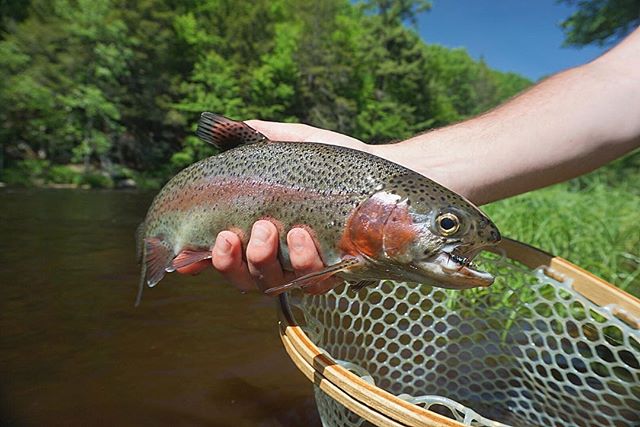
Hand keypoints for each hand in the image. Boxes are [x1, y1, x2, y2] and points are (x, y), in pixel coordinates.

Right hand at [176, 120, 369, 294]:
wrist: (382, 173)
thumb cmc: (336, 161)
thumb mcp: (294, 142)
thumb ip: (259, 136)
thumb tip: (218, 125)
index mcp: (261, 230)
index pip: (222, 254)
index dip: (197, 261)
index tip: (183, 258)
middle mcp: (279, 256)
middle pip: (240, 278)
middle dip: (229, 261)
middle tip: (232, 234)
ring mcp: (305, 268)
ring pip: (270, 283)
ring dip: (260, 260)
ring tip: (268, 229)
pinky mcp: (334, 272)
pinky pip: (311, 282)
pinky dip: (302, 262)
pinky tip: (301, 236)